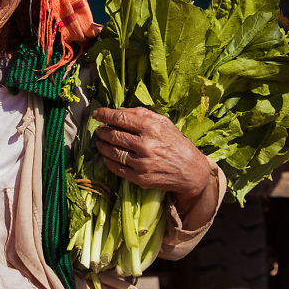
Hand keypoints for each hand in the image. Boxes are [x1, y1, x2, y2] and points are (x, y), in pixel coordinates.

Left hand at [93, 106, 210, 215]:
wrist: (192, 172)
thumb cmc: (177, 144)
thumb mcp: (165, 123)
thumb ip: (142, 114)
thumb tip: (119, 110)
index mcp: (152, 128)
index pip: (120, 118)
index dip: (105, 115)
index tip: (97, 114)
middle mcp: (145, 145)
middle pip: (113, 135)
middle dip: (101, 131)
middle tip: (98, 130)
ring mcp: (141, 163)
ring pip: (112, 152)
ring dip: (101, 146)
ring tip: (100, 142)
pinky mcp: (140, 178)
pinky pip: (116, 168)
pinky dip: (108, 161)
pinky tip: (106, 156)